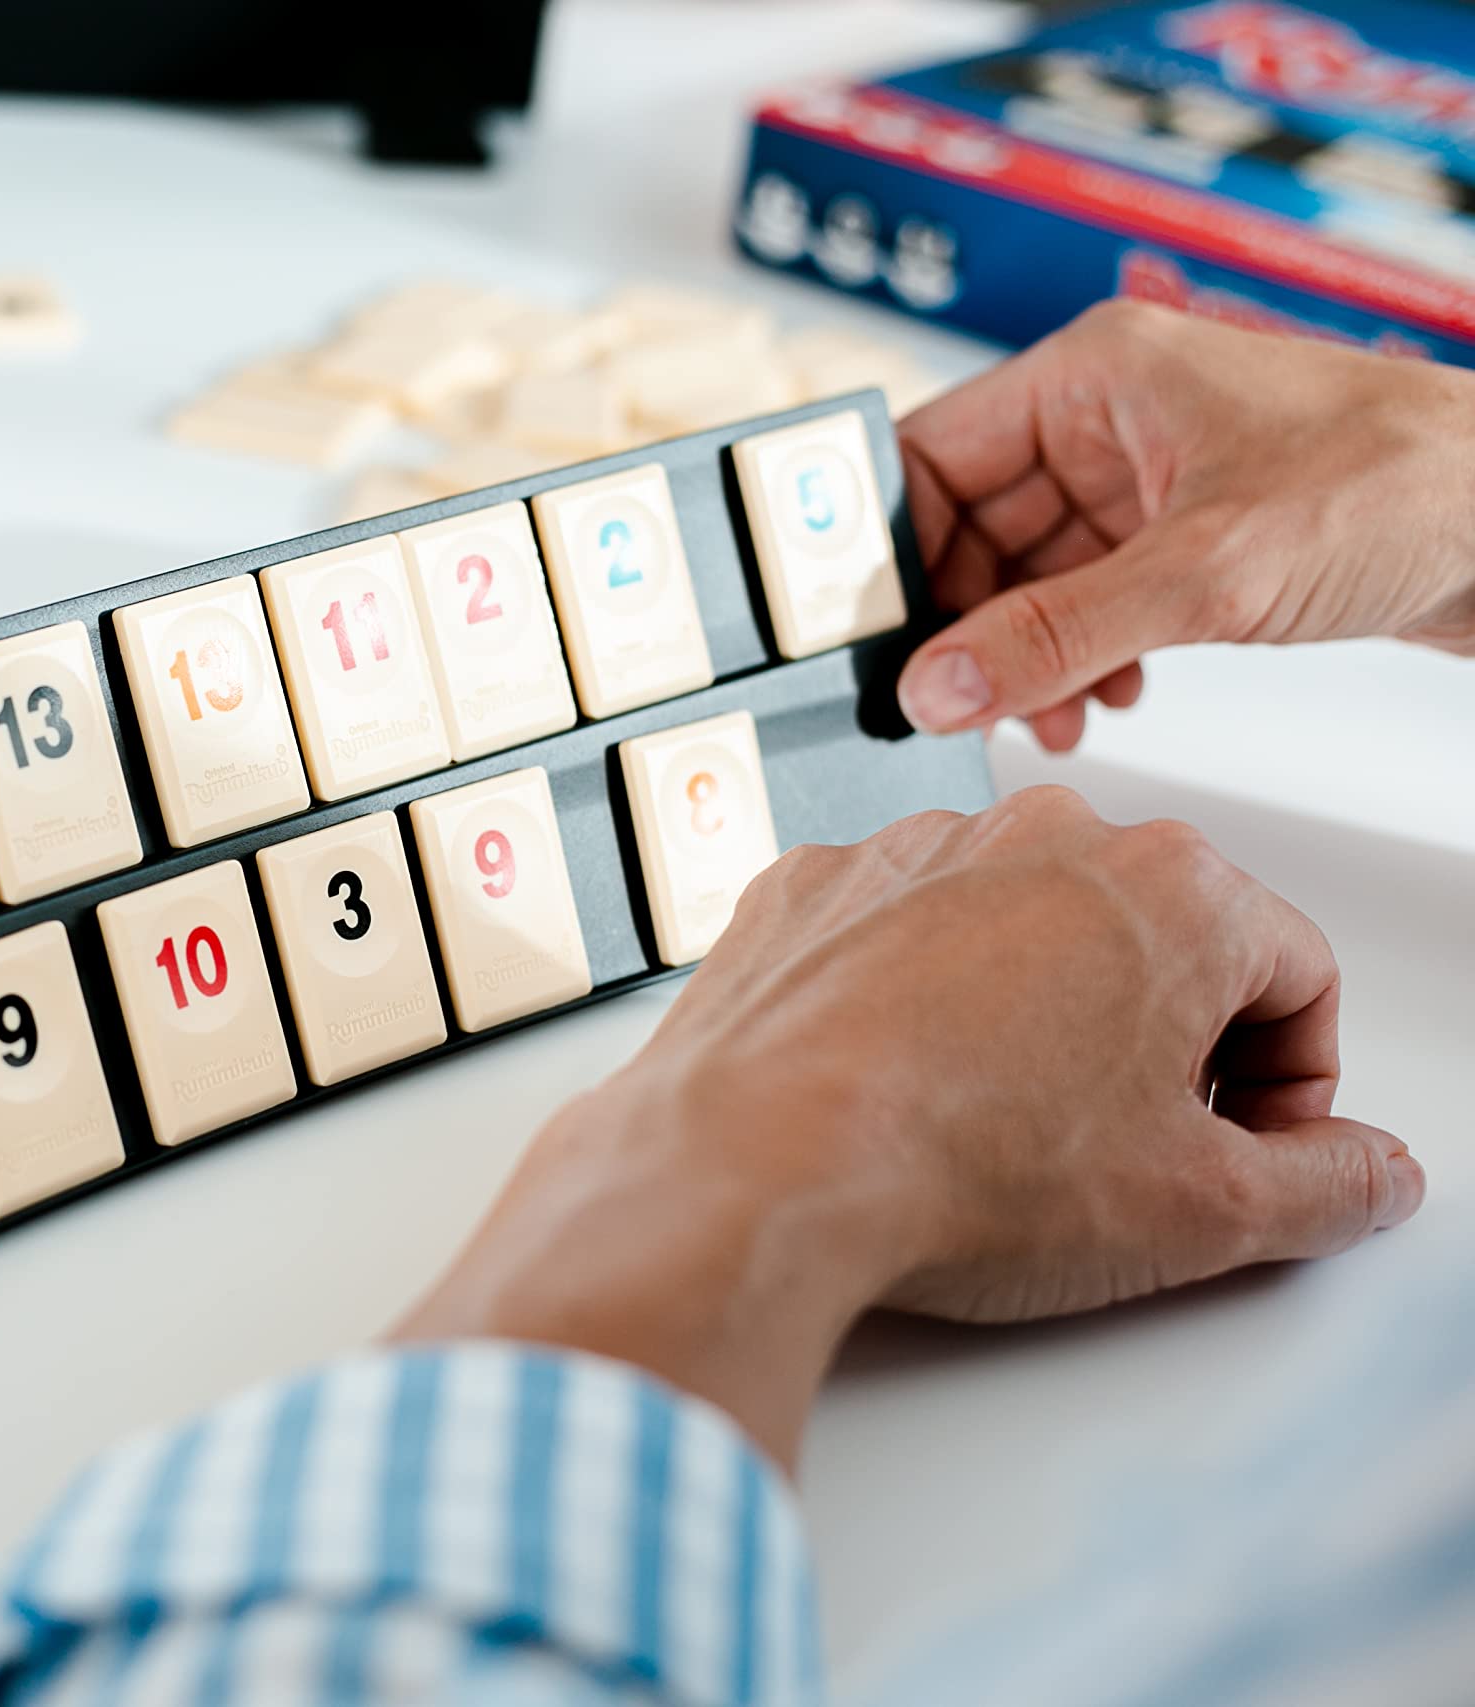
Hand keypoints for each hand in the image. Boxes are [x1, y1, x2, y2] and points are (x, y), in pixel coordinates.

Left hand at [389, 787, 1423, 1466]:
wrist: (753, 1167)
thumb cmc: (962, 1171)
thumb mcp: (1202, 1214)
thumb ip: (1325, 1184)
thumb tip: (1360, 1172)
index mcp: (1173, 888)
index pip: (1294, 976)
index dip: (1290, 1084)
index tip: (1252, 1150)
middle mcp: (1040, 839)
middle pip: (1157, 939)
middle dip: (1162, 1043)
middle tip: (1122, 1151)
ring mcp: (911, 852)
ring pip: (1019, 930)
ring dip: (1031, 1015)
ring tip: (991, 1127)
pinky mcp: (810, 888)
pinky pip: (896, 935)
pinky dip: (910, 1000)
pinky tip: (896, 1087)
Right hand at [895, 301, 1474, 749]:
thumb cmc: (1404, 485)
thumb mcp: (1207, 574)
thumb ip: (1056, 637)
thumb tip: (932, 691)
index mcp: (1091, 377)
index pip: (927, 457)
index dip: (882, 548)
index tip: (857, 636)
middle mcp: (1105, 420)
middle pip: (966, 529)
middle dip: (960, 626)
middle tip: (953, 706)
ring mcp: (1142, 481)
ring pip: (1023, 577)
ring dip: (1021, 656)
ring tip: (1045, 716)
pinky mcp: (1182, 538)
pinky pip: (1084, 603)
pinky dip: (1079, 659)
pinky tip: (1110, 698)